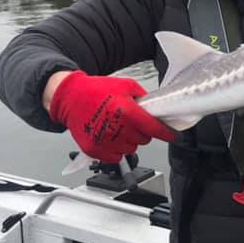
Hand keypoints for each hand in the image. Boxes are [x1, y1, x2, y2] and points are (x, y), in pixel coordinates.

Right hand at [48, 71, 175, 163]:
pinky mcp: (94, 150)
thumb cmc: (97, 90)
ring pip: (132, 149)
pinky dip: (116, 149)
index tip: (173, 136)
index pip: (153, 128)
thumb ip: (144, 97)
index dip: (166, 134)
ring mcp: (104, 141)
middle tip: (131, 121)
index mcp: (126, 111)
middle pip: (144, 140)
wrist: (70, 98)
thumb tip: (156, 110)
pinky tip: (110, 136)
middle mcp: (116, 128)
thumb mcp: (126, 85)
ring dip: (129, 141)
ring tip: (117, 127)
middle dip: (142, 131)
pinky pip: (116, 157)